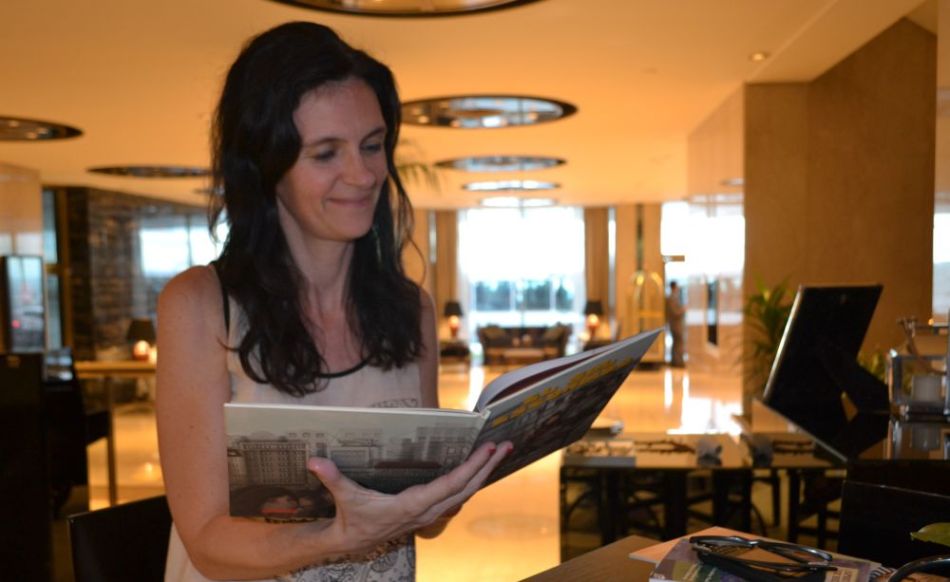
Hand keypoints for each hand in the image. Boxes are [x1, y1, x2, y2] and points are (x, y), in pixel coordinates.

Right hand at [307, 441, 511, 554]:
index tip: (486, 449)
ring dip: (483, 473)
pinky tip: (479, 470)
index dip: (471, 468)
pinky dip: (471, 482)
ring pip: (465, 494)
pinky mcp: (429, 513)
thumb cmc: (352, 518)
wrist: (352, 542)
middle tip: (505, 445)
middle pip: (466, 488)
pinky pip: (457, 497)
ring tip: (498, 453)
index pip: (450, 485)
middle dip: (487, 467)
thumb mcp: (345, 497)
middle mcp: (427, 510)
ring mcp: (430, 514)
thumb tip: (316, 461)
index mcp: (412, 505)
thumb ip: (333, 478)